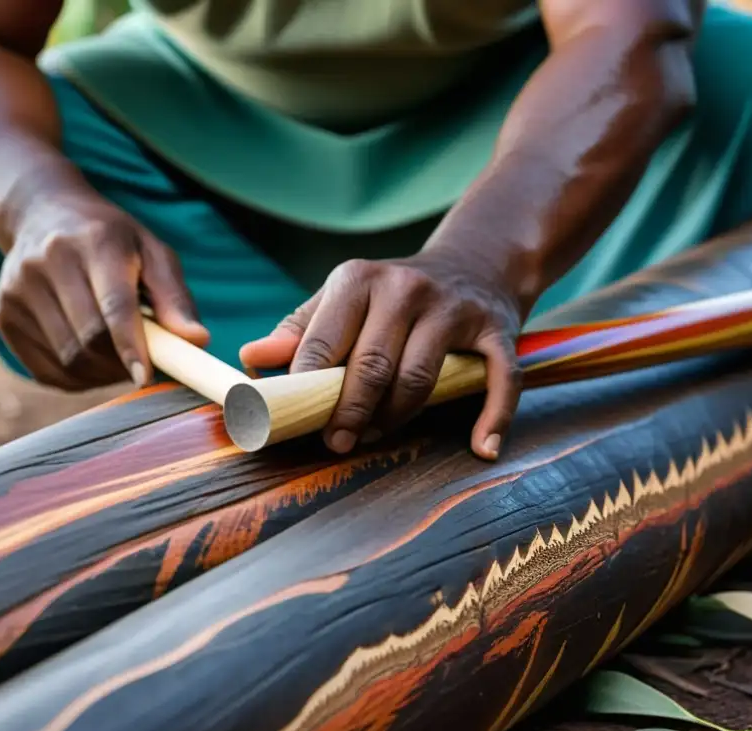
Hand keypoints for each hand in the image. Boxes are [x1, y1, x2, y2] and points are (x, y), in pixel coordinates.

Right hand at [0, 183, 208, 389]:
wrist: (41, 213)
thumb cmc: (111, 239)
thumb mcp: (152, 252)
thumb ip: (176, 297)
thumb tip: (197, 340)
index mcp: (95, 243)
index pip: (114, 306)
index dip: (131, 346)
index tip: (146, 377)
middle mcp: (49, 263)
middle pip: (89, 339)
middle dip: (122, 364)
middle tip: (144, 366)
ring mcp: (19, 290)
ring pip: (67, 359)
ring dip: (102, 374)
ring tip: (120, 358)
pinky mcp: (4, 314)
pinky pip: (45, 370)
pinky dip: (77, 377)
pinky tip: (92, 360)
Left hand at [239, 252, 525, 459]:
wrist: (476, 262)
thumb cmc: (394, 294)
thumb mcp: (345, 298)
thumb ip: (301, 329)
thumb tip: (252, 358)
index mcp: (359, 278)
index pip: (324, 344)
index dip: (308, 391)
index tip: (301, 424)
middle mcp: (406, 288)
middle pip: (372, 366)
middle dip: (351, 413)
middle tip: (339, 442)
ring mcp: (453, 309)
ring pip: (419, 379)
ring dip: (397, 418)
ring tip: (378, 434)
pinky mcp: (497, 328)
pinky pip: (499, 379)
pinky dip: (493, 417)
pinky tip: (483, 448)